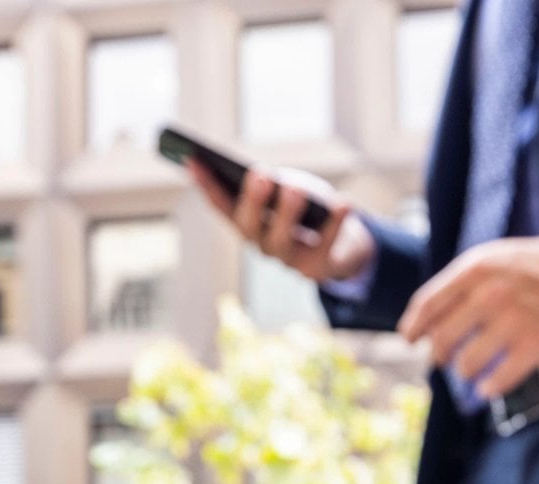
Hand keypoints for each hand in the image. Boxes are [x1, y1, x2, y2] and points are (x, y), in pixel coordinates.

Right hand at [190, 163, 375, 284]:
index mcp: (249, 224)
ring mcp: (288, 261)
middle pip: (249, 227)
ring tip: (295, 188)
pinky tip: (344, 202)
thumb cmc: (309, 211)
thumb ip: (276, 185)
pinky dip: (335, 224)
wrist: (345, 247)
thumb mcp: (291, 190)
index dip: (205, 185)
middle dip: (252, 200)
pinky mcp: (317, 270)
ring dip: (287, 212)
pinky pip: (325, 247)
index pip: (221, 205)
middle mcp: (262, 245)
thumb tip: (268, 178)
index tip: (192, 159)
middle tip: (259, 174)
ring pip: (281, 241)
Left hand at [399, 220, 538, 399]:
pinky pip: (501, 378)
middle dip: (439, 355)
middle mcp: (490, 294)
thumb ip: (469, 281)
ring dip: (465, 371)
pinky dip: (490, 387)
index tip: (410, 340)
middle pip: (443, 339)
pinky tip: (488, 387)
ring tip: (471, 371)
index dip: (414, 327)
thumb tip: (438, 314)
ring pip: (468, 362)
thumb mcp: (501, 256)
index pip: (428, 304)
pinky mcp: (537, 344)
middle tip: (443, 361)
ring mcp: (514, 321)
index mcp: (477, 268)